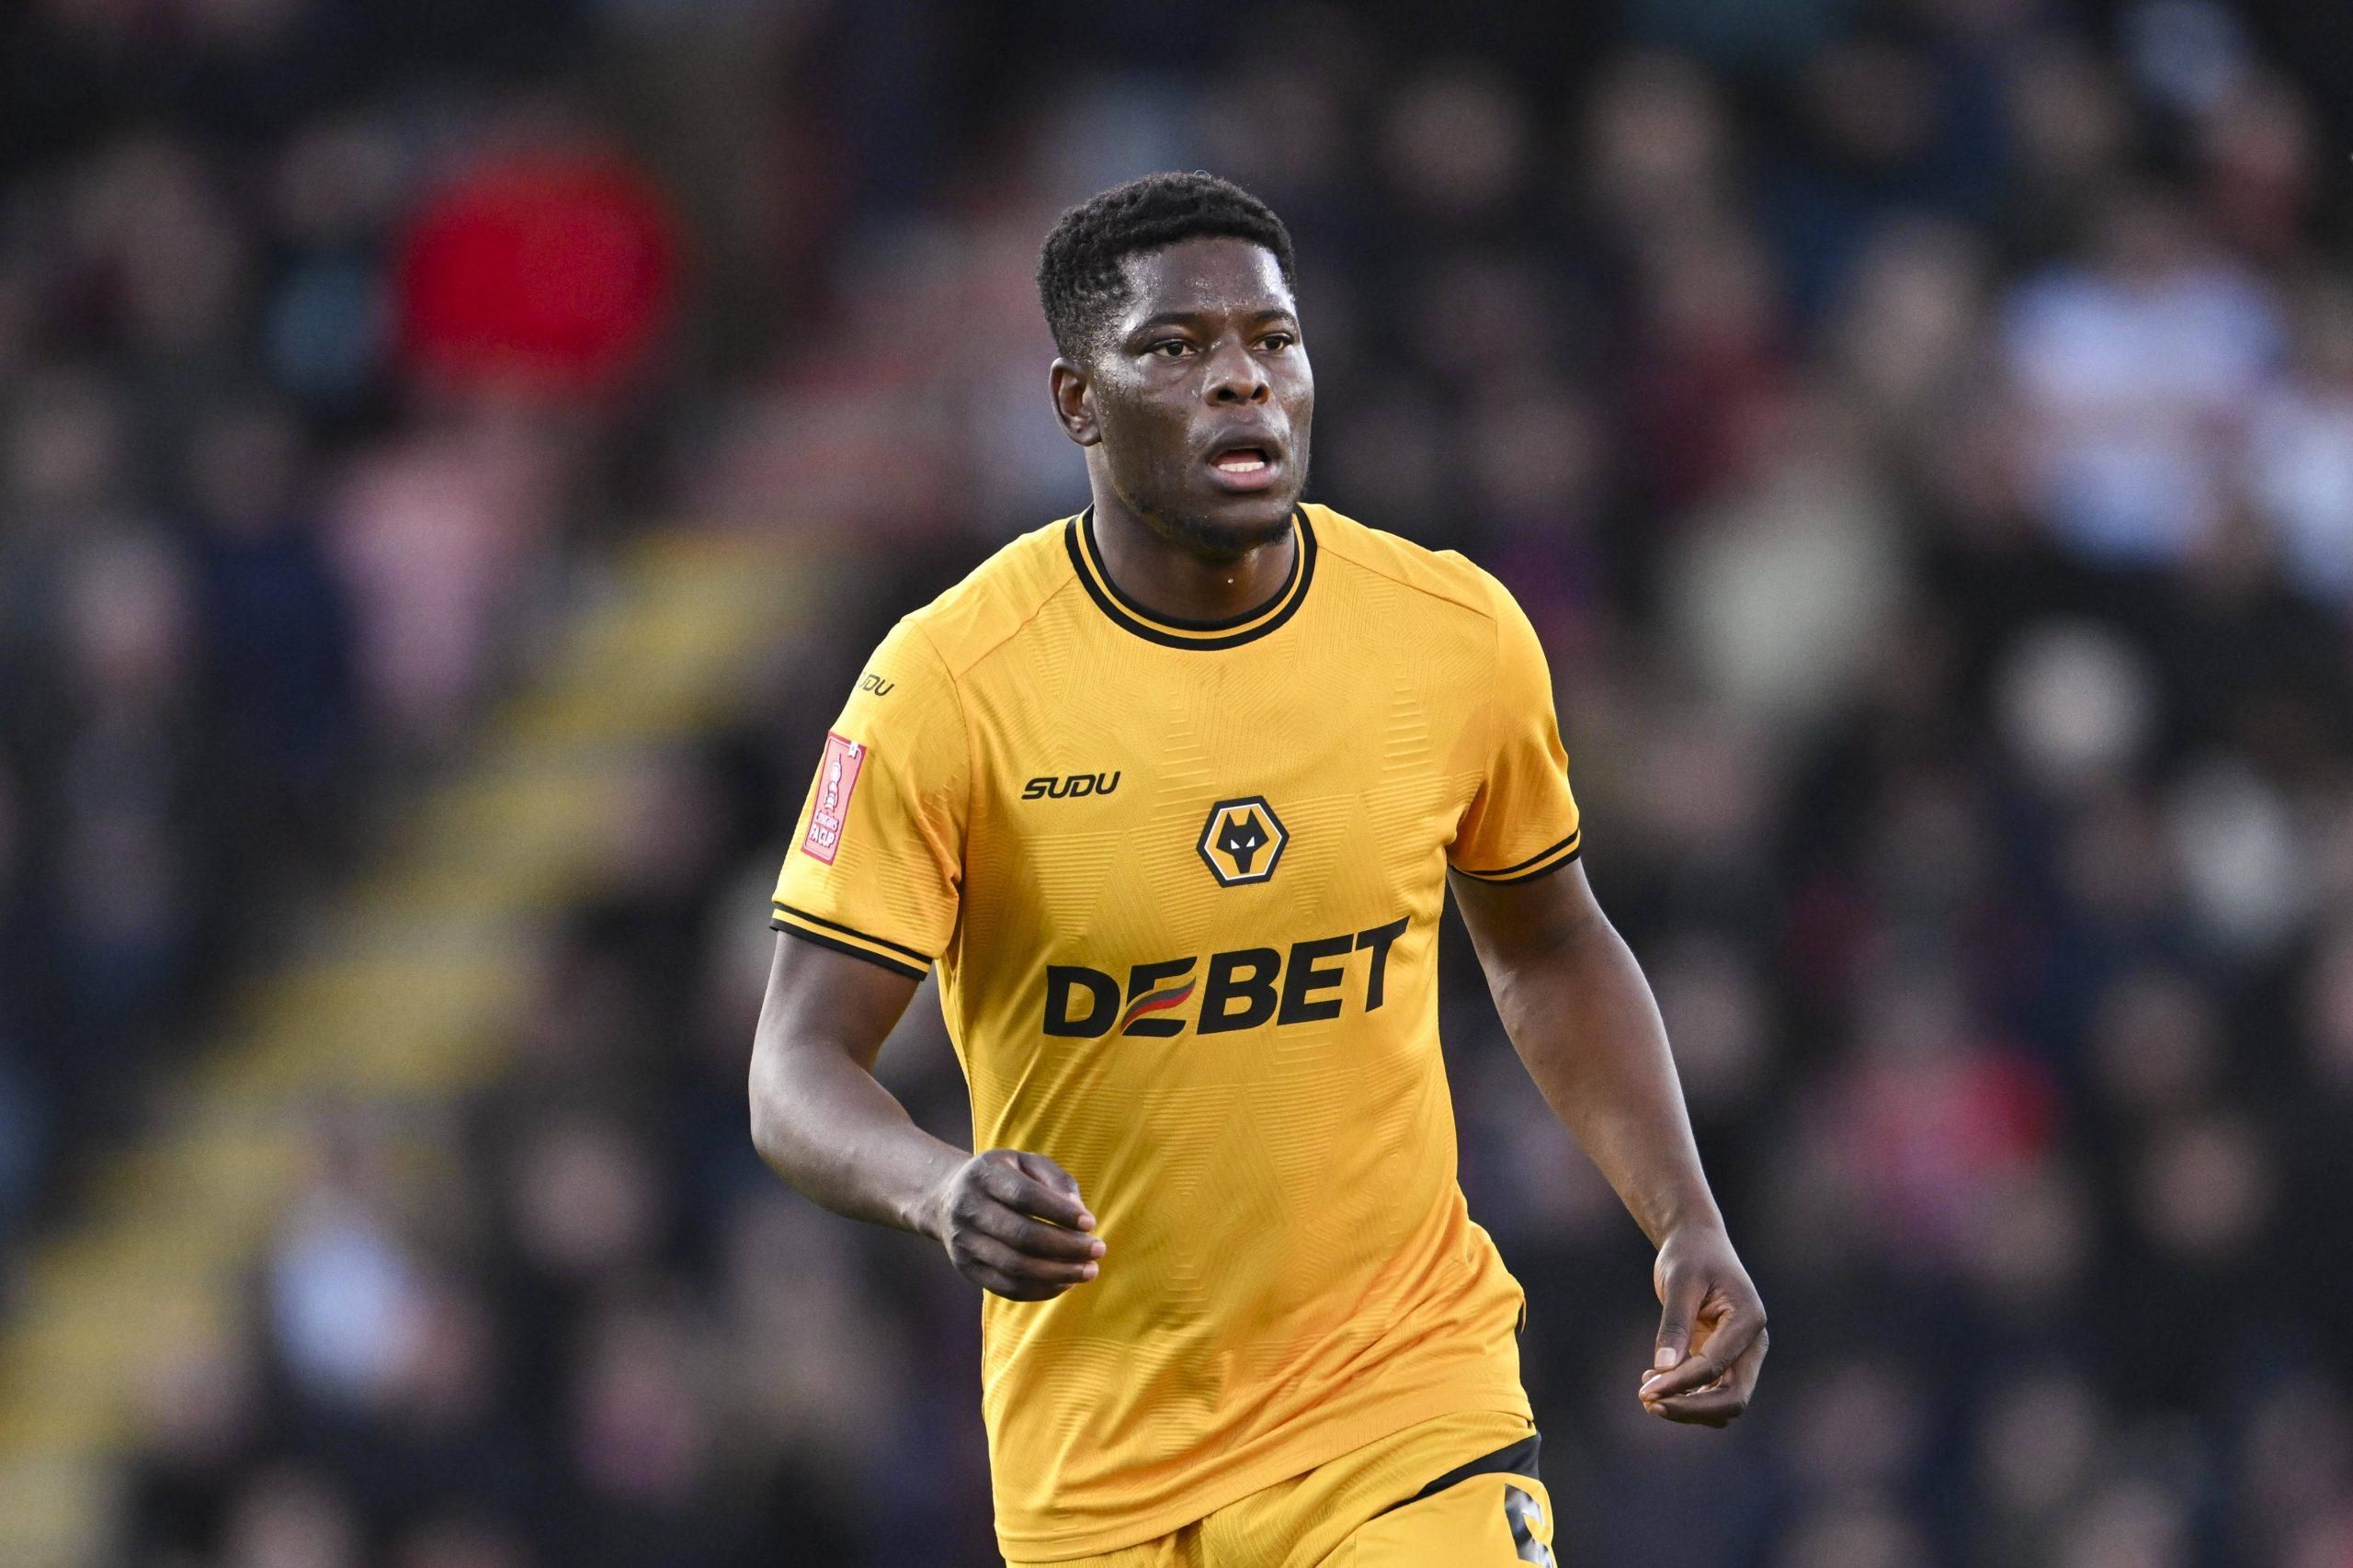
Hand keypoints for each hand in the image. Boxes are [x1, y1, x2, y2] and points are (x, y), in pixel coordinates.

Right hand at [923, 1149, 1105, 1300]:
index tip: (1090, 1222)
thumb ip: (1056, 1180)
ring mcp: (963, 1242)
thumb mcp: (1027, 1163)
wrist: (948, 1198)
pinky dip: (1040, 1290)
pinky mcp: (966, 1268)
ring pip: (1014, 1266)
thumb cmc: (1003, 1178)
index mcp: (984, 1175)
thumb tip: (1079, 1211)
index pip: (1024, 1196)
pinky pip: (1006, 1287)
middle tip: (1099, 1250)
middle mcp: (968, 1208)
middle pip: (1020, 1235)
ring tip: (1089, 1271)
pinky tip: (1066, 1283)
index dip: (1059, 1211)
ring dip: (1058, 1273)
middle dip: (1065, 1246)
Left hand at [1638, 1223, 1766, 1425]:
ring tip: (1647, 1394)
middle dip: (1690, 1408)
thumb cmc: (1689, 1256)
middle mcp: (1752, 1343)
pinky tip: (1656, 1382)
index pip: (1715, 1366)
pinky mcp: (1726, 1360)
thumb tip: (1663, 1368)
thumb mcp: (1678, 1282)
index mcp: (1748, 1320)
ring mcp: (1742, 1355)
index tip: (1645, 1390)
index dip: (1680, 1384)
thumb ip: (1674, 1324)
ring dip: (1688, 1408)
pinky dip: (1687, 1398)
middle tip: (1647, 1402)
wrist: (1697, 1243)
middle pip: (1733, 1398)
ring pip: (1724, 1403)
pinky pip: (1712, 1393)